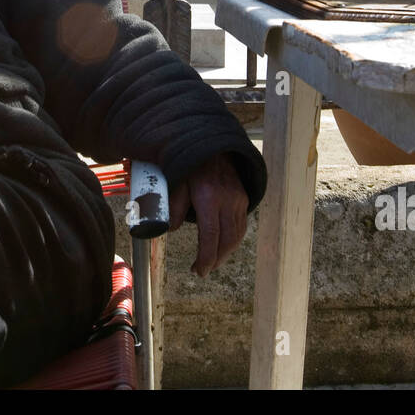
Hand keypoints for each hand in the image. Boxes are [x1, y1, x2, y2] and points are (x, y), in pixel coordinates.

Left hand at [169, 153, 249, 277]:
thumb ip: (174, 205)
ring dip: (225, 253)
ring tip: (212, 262)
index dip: (206, 257)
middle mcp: (227, 200)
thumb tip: (171, 229)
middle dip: (215, 260)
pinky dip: (233, 240)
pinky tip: (223, 246)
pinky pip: (241, 225)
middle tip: (202, 270)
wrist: (213, 144)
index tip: (199, 270)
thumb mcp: (176, 181)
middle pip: (226, 240)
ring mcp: (238, 199)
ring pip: (236, 235)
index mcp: (208, 196)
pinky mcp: (244, 198)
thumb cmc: (191, 163)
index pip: (211, 235)